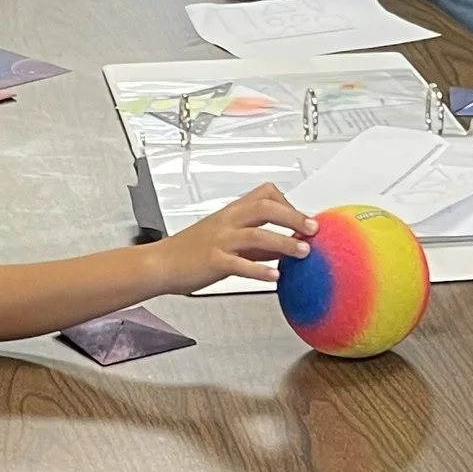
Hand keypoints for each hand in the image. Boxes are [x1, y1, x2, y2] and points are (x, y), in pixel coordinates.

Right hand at [160, 181, 314, 292]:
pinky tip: (274, 277)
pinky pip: (240, 264)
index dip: (288, 204)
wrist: (160, 264)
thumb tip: (284, 246)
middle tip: (313, 229)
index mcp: (231, 213)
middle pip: (265, 207)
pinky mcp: (213, 261)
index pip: (265, 194)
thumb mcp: (225, 239)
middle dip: (293, 216)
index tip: (304, 219)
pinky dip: (260, 270)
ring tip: (302, 252)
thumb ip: (255, 242)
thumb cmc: (189, 252)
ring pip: (257, 234)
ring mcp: (220, 241)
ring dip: (284, 242)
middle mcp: (227, 222)